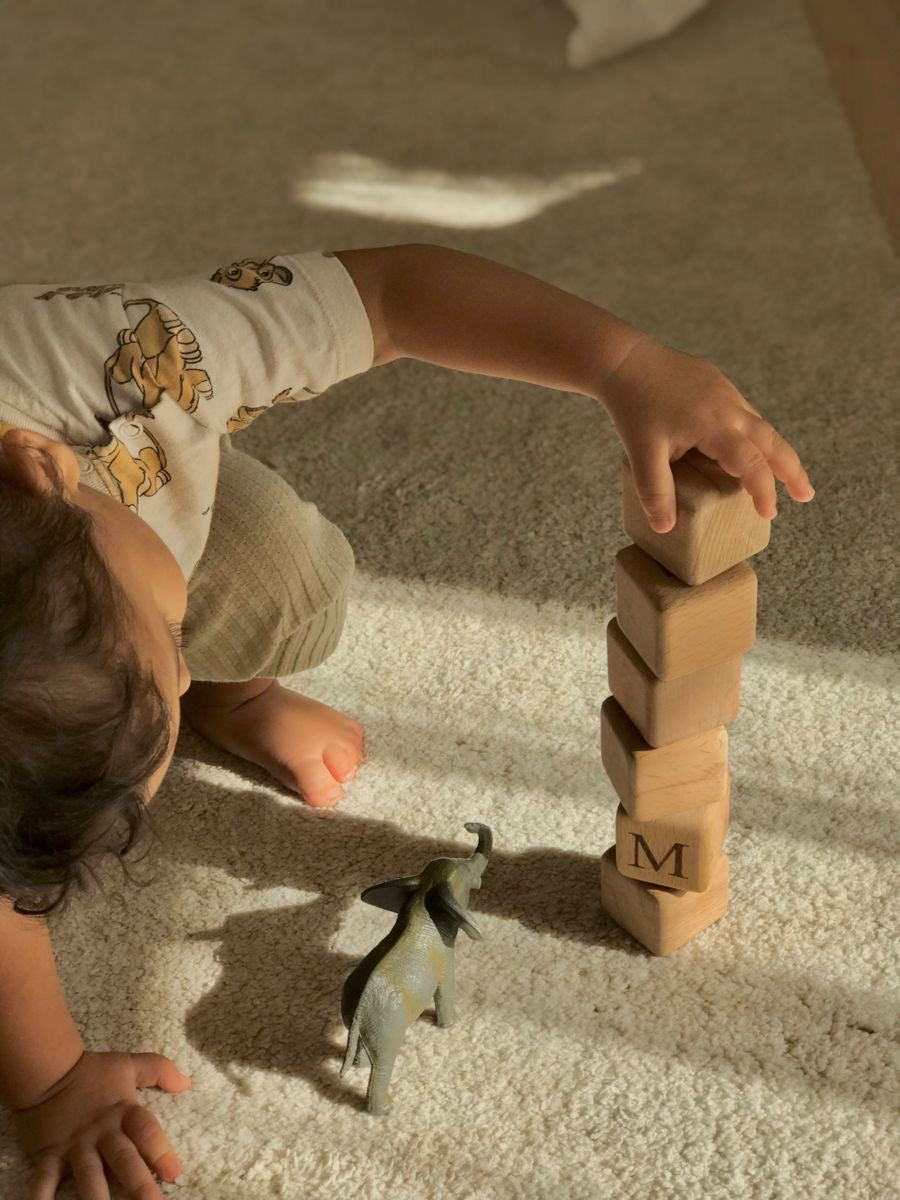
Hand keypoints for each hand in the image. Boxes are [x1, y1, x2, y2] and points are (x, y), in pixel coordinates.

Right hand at [13, 1050, 191, 1198]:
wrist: (47, 1070)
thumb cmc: (91, 1072)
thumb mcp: (129, 1065)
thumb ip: (160, 1070)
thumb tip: (187, 1083)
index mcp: (123, 1112)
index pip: (146, 1132)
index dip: (161, 1152)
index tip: (175, 1174)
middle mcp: (101, 1133)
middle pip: (123, 1160)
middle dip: (139, 1185)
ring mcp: (74, 1147)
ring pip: (88, 1176)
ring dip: (97, 1199)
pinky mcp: (48, 1156)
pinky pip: (44, 1182)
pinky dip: (42, 1198)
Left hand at [599, 334, 815, 531]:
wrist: (624, 359)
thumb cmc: (633, 406)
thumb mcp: (640, 452)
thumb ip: (655, 490)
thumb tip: (664, 529)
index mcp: (715, 425)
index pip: (750, 463)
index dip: (763, 490)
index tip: (769, 513)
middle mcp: (729, 408)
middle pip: (772, 442)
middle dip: (792, 470)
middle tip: (806, 495)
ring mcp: (726, 393)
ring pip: (761, 426)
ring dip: (776, 451)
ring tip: (786, 475)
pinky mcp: (718, 384)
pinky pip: (745, 414)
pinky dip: (756, 435)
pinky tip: (750, 447)